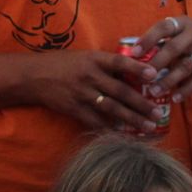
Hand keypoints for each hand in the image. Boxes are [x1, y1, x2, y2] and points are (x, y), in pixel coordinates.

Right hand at [29, 48, 163, 133]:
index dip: (137, 68)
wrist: (33, 76)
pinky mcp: (74, 109)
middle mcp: (90, 76)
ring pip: (112, 108)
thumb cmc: (61, 63)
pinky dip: (109, 128)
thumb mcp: (83, 56)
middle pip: (121, 91)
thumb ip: (105, 64)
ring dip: (132, 119)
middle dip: (141, 103)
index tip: (154, 74)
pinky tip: (123, 134)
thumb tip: (131, 72)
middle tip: (158, 112)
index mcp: (93, 59)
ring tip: (148, 127)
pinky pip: (95, 121)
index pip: (120, 62)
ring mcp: (82, 94)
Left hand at [137, 15, 191, 101]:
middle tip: (142, 77)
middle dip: (156, 64)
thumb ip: (165, 40)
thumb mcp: (184, 31)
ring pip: (185, 66)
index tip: (134, 53)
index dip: (148, 39)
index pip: (163, 27)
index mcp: (183, 23)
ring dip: (168, 80)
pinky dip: (186, 89)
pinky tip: (175, 98)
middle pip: (173, 48)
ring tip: (154, 91)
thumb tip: (135, 54)